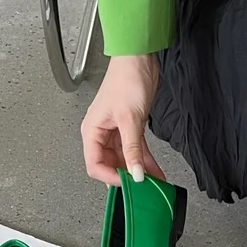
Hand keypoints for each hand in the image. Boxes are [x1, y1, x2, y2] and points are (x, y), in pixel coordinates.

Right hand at [80, 54, 164, 185]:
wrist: (138, 59)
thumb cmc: (126, 79)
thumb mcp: (130, 119)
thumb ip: (132, 149)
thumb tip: (135, 173)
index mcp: (92, 131)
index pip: (95, 165)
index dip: (111, 177)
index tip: (129, 183)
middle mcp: (101, 133)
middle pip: (110, 165)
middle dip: (127, 176)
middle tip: (143, 187)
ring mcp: (116, 132)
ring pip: (125, 159)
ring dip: (139, 170)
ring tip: (153, 183)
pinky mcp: (129, 128)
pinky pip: (135, 150)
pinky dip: (145, 161)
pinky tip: (155, 171)